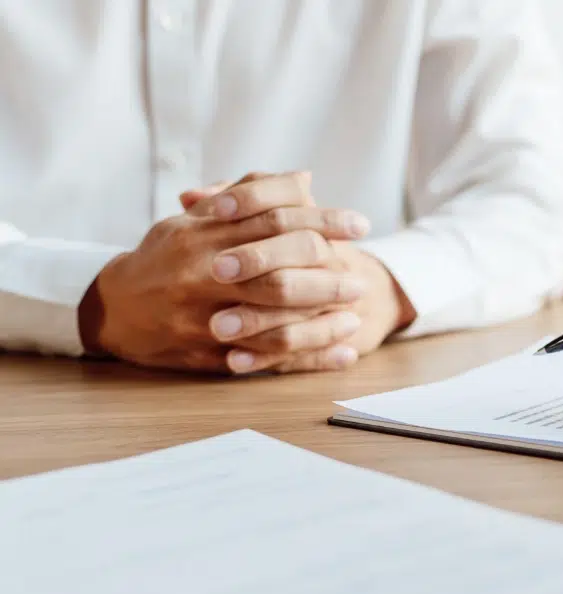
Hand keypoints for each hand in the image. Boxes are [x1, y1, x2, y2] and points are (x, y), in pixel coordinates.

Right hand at [81, 172, 371, 373]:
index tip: (358, 225)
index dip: (321, 221)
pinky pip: (268, 358)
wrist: (115, 309)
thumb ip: (248, 199)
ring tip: (356, 316)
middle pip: (277, 273)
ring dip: (322, 321)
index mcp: (204, 234)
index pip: (273, 221)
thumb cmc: (166, 257)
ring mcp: (205, 317)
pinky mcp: (210, 352)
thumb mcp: (197, 220)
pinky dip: (311, 358)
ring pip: (274, 321)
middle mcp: (204, 275)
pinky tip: (343, 353)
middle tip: (359, 278)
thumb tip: (304, 178)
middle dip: (326, 276)